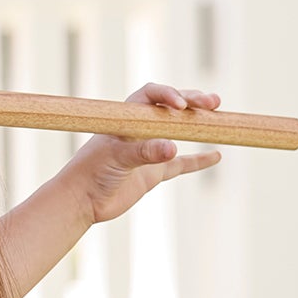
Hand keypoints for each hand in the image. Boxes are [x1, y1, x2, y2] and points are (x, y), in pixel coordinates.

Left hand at [74, 81, 223, 225]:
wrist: (81, 201)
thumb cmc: (90, 172)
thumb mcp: (117, 158)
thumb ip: (145, 152)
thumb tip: (173, 148)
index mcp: (127, 118)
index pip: (151, 96)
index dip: (168, 95)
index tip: (182, 105)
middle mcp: (140, 130)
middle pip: (170, 109)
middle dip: (192, 102)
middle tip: (212, 102)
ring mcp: (149, 151)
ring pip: (179, 132)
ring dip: (197, 124)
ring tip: (216, 114)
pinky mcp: (154, 173)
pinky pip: (181, 164)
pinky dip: (199, 160)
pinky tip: (216, 155)